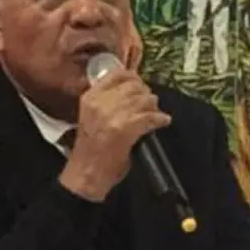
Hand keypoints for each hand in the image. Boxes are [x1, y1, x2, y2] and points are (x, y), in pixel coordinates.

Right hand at [59, 69, 170, 201]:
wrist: (86, 174)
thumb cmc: (90, 149)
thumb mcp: (91, 117)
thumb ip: (106, 101)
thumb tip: (134, 90)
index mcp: (90, 97)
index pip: (117, 74)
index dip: (134, 78)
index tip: (141, 86)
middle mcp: (100, 103)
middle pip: (135, 86)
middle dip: (146, 95)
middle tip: (151, 104)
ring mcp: (113, 115)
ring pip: (145, 100)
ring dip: (154, 107)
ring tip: (155, 114)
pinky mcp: (126, 129)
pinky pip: (150, 117)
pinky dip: (160, 119)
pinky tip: (162, 122)